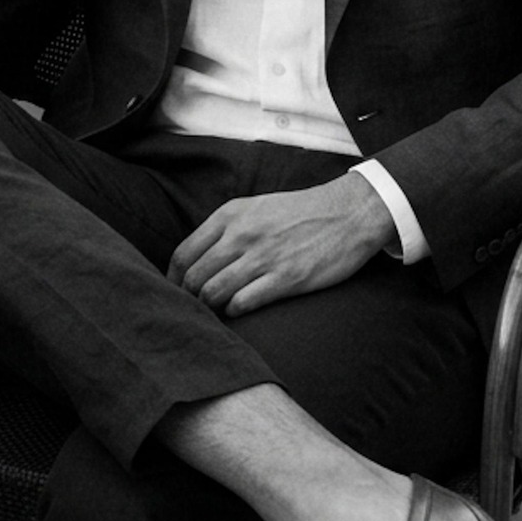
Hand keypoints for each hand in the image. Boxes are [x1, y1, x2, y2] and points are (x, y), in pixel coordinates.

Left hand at [168, 175, 396, 317]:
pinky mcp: (285, 278)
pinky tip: (240, 310)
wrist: (348, 214)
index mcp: (231, 215)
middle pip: (194, 277)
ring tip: (216, 312)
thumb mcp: (256, 208)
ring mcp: (263, 257)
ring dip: (210, 308)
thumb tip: (197, 260)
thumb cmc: (300, 213)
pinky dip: (234, 312)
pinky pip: (242, 303)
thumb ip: (226, 229)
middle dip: (189, 298)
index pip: (183, 254)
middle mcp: (242, 234)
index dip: (173, 280)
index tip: (176, 293)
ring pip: (213, 293)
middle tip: (195, 309)